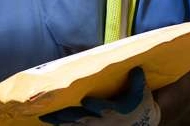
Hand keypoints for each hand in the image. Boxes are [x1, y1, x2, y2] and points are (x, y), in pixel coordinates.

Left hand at [40, 67, 160, 125]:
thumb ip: (137, 82)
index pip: (101, 108)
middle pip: (81, 119)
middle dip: (66, 116)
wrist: (143, 124)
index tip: (84, 100)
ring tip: (45, 118)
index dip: (92, 105)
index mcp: (114, 110)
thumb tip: (136, 68)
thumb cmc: (140, 106)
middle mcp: (102, 121)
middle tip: (51, 112)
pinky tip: (54, 124)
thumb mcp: (141, 94)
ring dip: (61, 122)